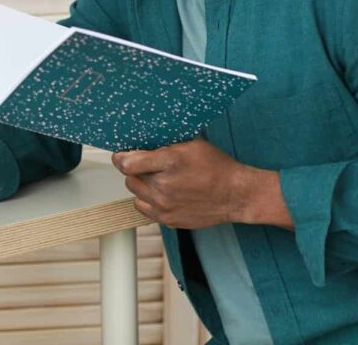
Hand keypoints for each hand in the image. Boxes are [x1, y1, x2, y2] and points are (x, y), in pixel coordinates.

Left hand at [112, 138, 291, 229]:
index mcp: (170, 162)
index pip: (127, 163)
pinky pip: (143, 207)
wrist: (236, 195)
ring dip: (141, 184)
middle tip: (148, 165)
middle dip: (135, 169)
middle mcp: (164, 186)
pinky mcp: (168, 219)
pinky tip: (160, 192)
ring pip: (134, 191)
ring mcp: (165, 205)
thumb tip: (141, 138)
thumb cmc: (217, 167)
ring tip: (157, 178)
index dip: (122, 157)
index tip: (123, 155)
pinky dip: (147, 199)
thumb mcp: (192, 144)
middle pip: (129, 177)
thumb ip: (164, 142)